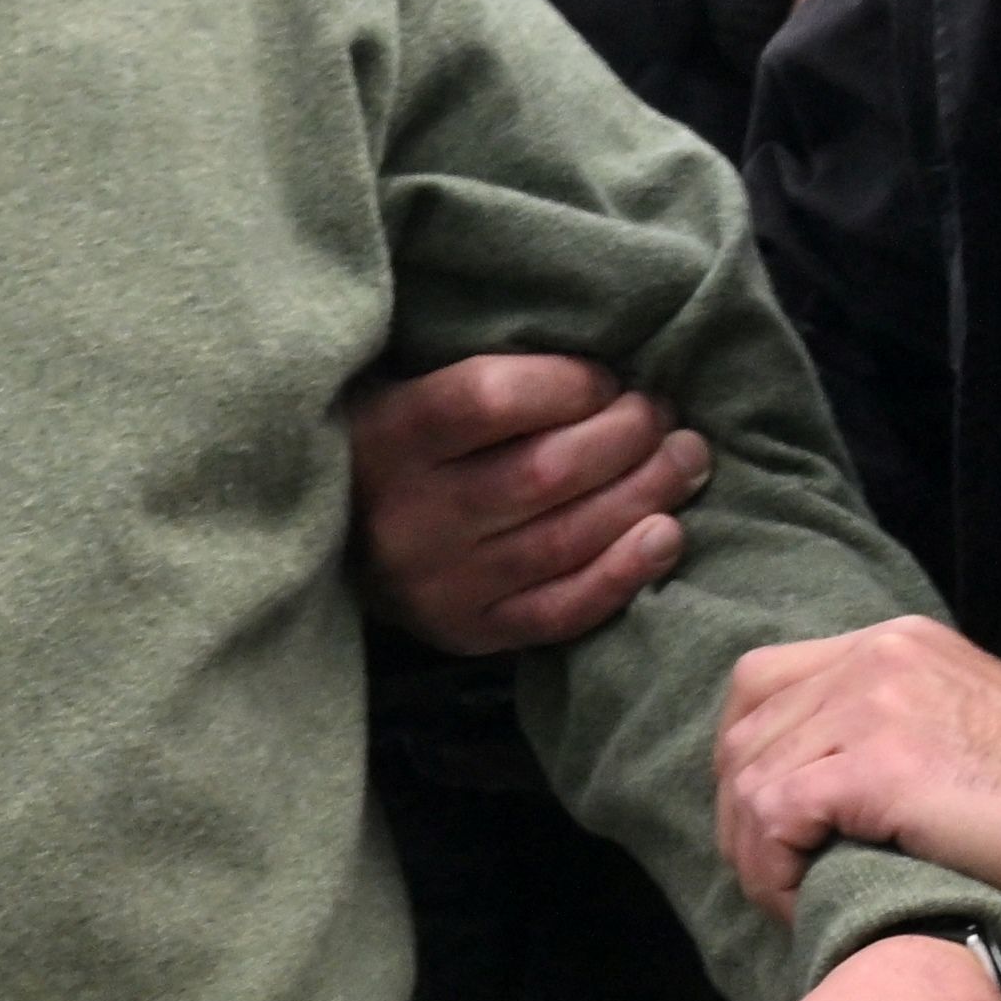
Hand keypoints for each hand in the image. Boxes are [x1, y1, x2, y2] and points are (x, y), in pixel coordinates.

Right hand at [348, 353, 708, 655]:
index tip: (606, 376)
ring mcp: (441, 584)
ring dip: (646, 494)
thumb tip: (597, 369)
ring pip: (566, 538)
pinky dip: (624, 572)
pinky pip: (562, 609)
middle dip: (627, 436)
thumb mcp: (397, 387)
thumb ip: (472, 376)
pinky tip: (666, 534)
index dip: (569, 383)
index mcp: (386, 437)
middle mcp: (410, 518)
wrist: (316, 540)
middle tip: (662, 414)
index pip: (491, 400)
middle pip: (545, 471)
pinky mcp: (468, 632)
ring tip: (684, 461)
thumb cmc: (384, 446)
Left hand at [716, 616, 1000, 926]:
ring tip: (793, 897)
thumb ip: (892, 734)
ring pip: (751, 779)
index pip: (763, 683)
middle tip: (773, 875)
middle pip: (744, 732)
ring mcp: (872, 704)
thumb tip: (820, 795)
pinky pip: (775, 816)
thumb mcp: (961, 732)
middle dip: (740, 814)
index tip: (768, 823)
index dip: (747, 758)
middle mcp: (873, 657)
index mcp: (893, 645)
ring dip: (757, 853)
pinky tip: (804, 900)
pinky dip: (774, 869)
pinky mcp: (876, 764)